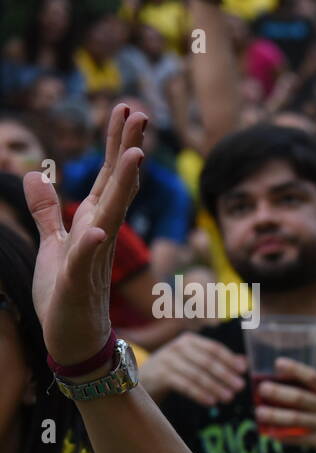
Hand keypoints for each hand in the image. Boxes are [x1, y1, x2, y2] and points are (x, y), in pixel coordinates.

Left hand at [25, 103, 144, 367]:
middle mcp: (102, 234)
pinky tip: (95, 228)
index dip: (116, 142)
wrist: (75, 338)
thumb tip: (36, 175)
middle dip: (127, 149)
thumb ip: (47, 211)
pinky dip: (92, 244)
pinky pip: (86, 260)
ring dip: (123, 187)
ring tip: (134, 157)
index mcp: (95, 222)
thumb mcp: (53, 244)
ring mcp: (94, 257)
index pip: (108, 175)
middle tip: (139, 113)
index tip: (126, 109)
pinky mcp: (80, 283)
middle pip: (117, 185)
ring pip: (111, 215)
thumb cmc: (66, 294)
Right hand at [138, 332, 246, 404]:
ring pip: (196, 374)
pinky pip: (184, 385)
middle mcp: (178, 346)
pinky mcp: (160, 375)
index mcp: (190, 340)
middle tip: (239, 387)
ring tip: (228, 397)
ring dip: (215, 387)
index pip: (214, 348)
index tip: (243, 371)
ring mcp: (167, 360)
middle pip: (206, 361)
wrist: (142, 377)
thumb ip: (217, 360)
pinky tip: (211, 401)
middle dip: (225, 375)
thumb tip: (244, 362)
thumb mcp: (194, 360)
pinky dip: (199, 393)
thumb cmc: (175, 368)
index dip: (230, 359)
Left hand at [253, 358, 315, 452]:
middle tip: (262, 389)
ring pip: (297, 419)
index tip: (278, 363)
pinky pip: (300, 439)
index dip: (296, 369)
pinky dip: (284, 436)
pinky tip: (271, 434)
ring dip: (276, 416)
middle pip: (301, 398)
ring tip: (259, 413)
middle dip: (279, 393)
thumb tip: (282, 382)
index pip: (314, 377)